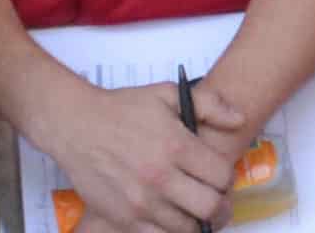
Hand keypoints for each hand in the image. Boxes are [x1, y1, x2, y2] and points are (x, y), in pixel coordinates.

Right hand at [24, 78, 239, 232]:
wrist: (76, 126)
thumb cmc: (122, 109)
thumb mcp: (167, 95)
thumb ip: (209, 104)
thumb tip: (239, 119)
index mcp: (176, 146)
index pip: (222, 176)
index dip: (227, 178)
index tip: (220, 177)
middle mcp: (161, 178)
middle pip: (210, 207)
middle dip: (220, 206)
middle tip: (217, 202)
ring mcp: (141, 202)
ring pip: (187, 228)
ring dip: (196, 221)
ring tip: (193, 210)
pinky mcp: (123, 219)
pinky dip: (169, 230)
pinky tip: (170, 217)